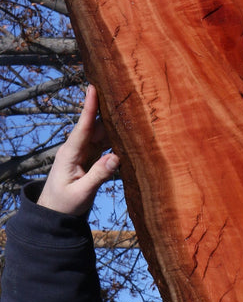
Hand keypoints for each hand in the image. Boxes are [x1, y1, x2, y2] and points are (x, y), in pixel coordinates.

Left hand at [37, 84, 119, 215]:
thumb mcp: (81, 193)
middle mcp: (76, 149)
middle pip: (95, 126)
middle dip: (107, 111)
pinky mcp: (89, 158)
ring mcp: (82, 152)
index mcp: (70, 154)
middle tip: (123, 95)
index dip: (89, 107)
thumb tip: (116, 158)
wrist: (53, 213)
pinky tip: (127, 131)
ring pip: (100, 133)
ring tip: (129, 110)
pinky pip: (104, 144)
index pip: (82, 127)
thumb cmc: (64, 204)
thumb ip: (98, 176)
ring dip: (114, 124)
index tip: (93, 88)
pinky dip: (115, 137)